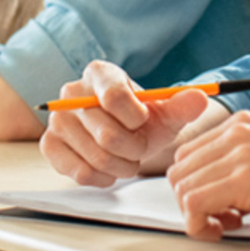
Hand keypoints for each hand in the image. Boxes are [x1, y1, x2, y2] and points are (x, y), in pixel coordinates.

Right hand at [40, 60, 214, 186]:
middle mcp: (71, 92)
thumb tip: (200, 98)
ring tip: (127, 158)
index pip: (115, 97)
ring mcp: (57, 119)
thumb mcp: (166, 112)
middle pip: (108, 134)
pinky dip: (103, 177)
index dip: (137, 119)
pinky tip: (109, 169)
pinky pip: (80, 172)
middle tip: (139, 147)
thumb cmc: (143, 121)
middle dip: (134, 149)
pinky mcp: (49, 145)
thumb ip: (183, 105)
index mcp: (99, 73)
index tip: (143, 121)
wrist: (124, 135)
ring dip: (122, 166)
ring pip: (97, 156)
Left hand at [166, 110, 249, 240]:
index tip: (215, 203)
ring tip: (227, 223)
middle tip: (220, 217)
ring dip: (197, 215)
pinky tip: (225, 229)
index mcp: (242, 123)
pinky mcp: (247, 181)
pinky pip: (195, 205)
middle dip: (191, 200)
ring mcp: (241, 155)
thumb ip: (244, 159)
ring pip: (183, 188)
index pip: (188, 153)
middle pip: (180, 170)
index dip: (195, 184)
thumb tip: (216, 186)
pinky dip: (201, 225)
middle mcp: (237, 133)